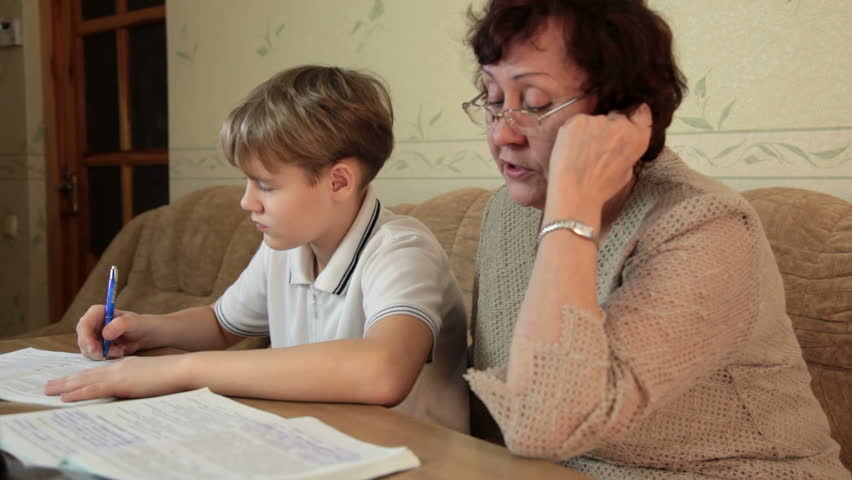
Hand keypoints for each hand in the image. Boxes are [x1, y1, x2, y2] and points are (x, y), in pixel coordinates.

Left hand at [44, 355, 193, 401]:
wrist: (181, 368)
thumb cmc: (173, 373)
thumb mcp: (153, 375)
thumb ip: (141, 380)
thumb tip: (135, 388)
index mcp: (127, 365)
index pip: (100, 372)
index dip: (83, 377)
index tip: (70, 381)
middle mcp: (119, 367)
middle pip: (88, 374)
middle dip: (67, 380)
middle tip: (49, 386)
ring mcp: (119, 374)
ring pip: (86, 380)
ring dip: (66, 386)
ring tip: (49, 391)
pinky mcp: (121, 382)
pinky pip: (94, 388)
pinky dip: (78, 393)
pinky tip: (66, 397)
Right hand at [76, 304, 152, 359]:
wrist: (145, 335)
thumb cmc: (140, 324)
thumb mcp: (133, 322)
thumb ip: (120, 325)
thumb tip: (105, 334)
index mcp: (98, 312)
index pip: (84, 324)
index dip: (85, 337)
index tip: (93, 349)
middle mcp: (92, 323)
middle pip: (83, 339)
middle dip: (94, 350)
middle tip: (107, 355)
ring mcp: (92, 336)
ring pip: (87, 350)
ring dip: (103, 354)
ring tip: (120, 350)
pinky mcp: (96, 346)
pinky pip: (95, 356)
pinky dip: (106, 356)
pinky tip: (119, 352)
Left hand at [546, 103, 652, 211]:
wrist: (574, 193)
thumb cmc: (600, 188)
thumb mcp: (627, 171)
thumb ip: (628, 150)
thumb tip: (623, 141)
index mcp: (637, 138)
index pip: (641, 112)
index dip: (633, 114)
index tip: (627, 119)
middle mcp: (620, 125)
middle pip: (615, 116)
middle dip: (609, 127)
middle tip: (597, 146)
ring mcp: (598, 121)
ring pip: (595, 120)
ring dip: (590, 131)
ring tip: (582, 152)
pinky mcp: (578, 121)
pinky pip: (578, 122)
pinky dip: (574, 133)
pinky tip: (572, 149)